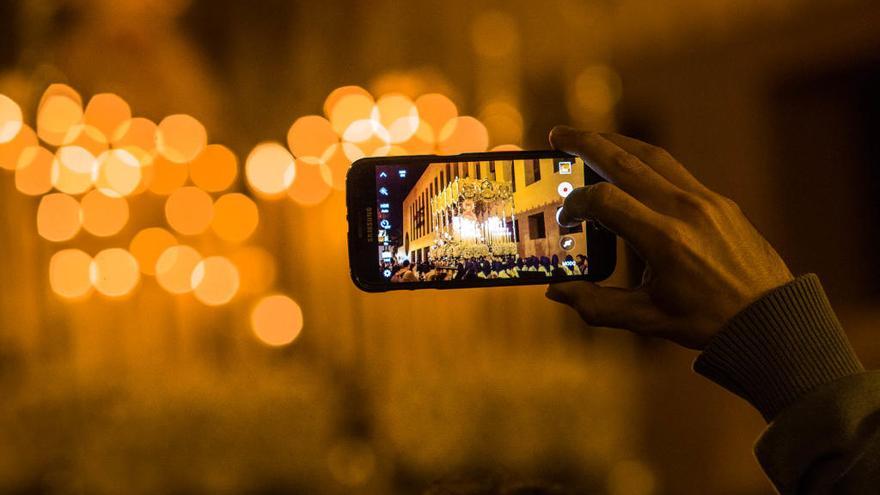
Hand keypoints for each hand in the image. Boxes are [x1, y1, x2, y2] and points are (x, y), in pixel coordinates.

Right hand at [545, 126, 793, 348]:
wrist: (771, 319)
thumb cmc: (707, 322)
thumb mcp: (646, 319)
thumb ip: (596, 305)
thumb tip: (556, 291)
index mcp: (663, 239)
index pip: (604, 200)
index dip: (576, 203)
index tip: (566, 217)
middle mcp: (684, 210)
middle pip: (624, 161)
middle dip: (585, 143)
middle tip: (558, 135)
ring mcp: (706, 200)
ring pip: (652, 156)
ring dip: (617, 143)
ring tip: (591, 140)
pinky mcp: (720, 201)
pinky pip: (676, 170)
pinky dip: (646, 161)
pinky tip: (631, 168)